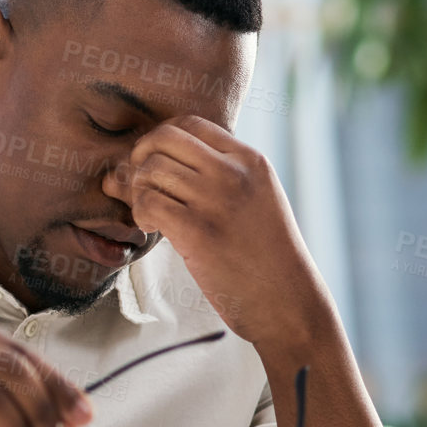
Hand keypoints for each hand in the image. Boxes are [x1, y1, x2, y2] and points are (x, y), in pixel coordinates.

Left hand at [104, 116, 317, 348]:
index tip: (154, 164)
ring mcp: (216, 200)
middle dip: (140, 159)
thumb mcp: (255, 201)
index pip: (190, 124)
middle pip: (164, 139)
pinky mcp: (198, 232)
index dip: (160, 139)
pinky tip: (151, 228)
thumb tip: (155, 162)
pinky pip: (148, 203)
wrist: (288, 302)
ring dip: (138, 191)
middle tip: (140, 187)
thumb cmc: (266, 257)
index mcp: (250, 160)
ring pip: (151, 171)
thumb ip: (218, 176)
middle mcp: (233, 173)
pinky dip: (140, 214)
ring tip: (149, 214)